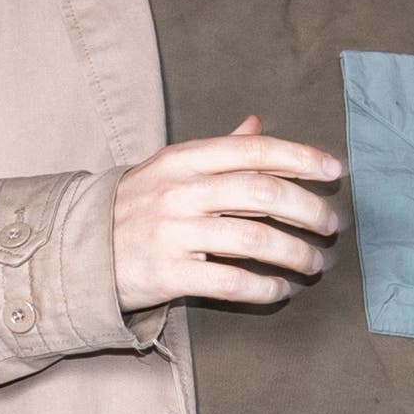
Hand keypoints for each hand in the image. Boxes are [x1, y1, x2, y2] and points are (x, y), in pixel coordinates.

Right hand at [111, 116, 342, 313]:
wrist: (78, 250)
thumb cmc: (136, 206)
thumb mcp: (171, 168)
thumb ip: (219, 149)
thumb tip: (260, 124)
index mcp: (184, 160)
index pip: (254, 152)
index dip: (301, 158)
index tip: (335, 170)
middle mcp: (180, 192)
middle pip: (262, 195)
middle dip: (308, 210)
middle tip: (331, 225)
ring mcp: (173, 234)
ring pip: (253, 241)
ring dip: (295, 253)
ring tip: (313, 263)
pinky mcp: (168, 274)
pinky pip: (230, 283)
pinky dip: (264, 288)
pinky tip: (280, 290)